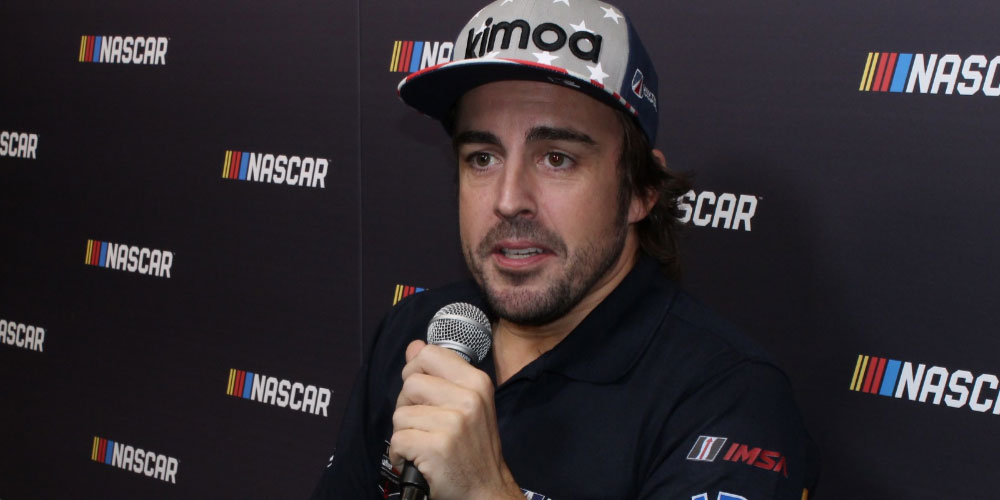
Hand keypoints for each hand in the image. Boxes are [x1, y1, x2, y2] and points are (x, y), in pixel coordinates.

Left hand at [388, 340, 522, 499]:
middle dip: (407, 405)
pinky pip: (397, 439)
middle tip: (423, 424)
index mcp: (477, 382)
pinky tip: (416, 460)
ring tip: (423, 444)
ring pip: (401, 413)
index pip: (429, 354)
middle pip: (410, 382)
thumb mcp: (467, 403)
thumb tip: (414, 346)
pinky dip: (400, 454)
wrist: (486, 490)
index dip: (415, 370)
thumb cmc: (473, 448)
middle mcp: (468, 398)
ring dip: (404, 433)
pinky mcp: (437, 447)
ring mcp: (453, 423)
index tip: (421, 391)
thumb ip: (440, 373)